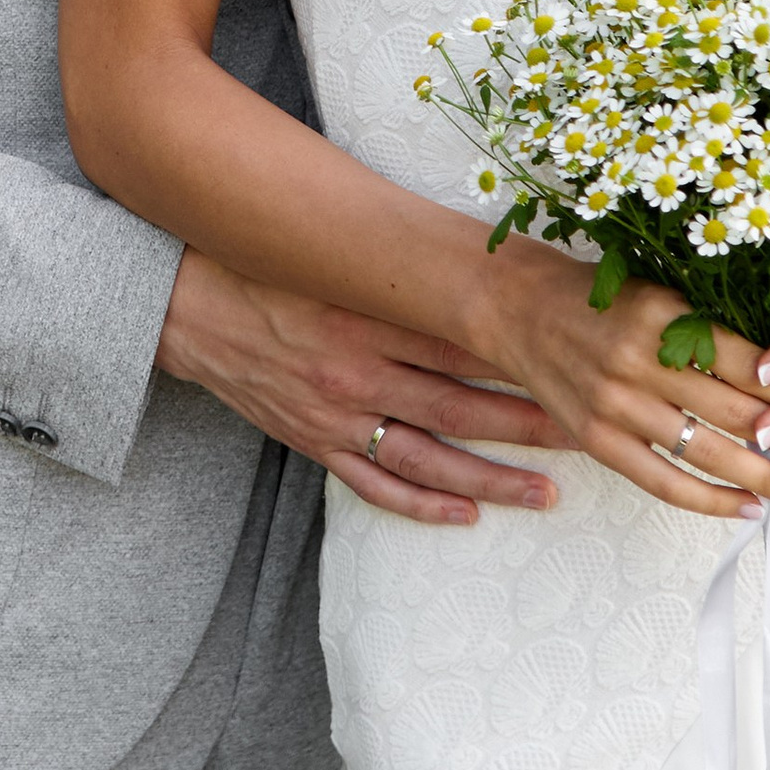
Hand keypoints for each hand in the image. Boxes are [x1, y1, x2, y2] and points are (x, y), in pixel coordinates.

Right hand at [156, 249, 561, 527]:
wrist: (184, 305)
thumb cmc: (260, 265)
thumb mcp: (327, 255)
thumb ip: (391, 267)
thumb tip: (466, 264)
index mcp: (361, 315)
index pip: (457, 343)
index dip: (518, 358)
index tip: (571, 367)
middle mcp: (353, 371)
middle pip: (457, 405)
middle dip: (526, 422)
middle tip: (585, 433)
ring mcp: (333, 415)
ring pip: (427, 457)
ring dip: (491, 478)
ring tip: (546, 492)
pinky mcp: (313, 442)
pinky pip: (374, 485)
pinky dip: (422, 505)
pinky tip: (467, 514)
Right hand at [484, 238, 769, 521]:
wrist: (519, 309)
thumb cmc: (597, 296)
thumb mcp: (657, 292)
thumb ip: (708, 327)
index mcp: (662, 314)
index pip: (749, 362)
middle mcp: (639, 361)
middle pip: (738, 414)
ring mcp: (616, 406)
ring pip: (709, 455)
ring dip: (763, 479)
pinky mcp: (598, 440)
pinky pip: (666, 483)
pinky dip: (712, 502)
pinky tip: (746, 508)